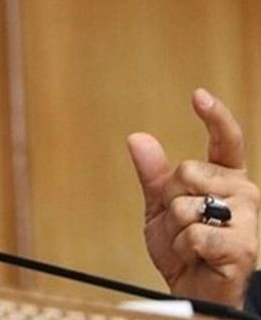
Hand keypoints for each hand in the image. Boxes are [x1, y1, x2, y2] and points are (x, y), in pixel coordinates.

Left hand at [127, 88, 258, 308]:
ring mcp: (247, 218)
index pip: (225, 140)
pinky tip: (197, 257)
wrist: (195, 290)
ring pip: (187, 204)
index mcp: (226, 178)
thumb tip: (138, 138)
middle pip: (186, 171)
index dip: (214, 116)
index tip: (198, 95)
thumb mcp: (160, 207)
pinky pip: (194, 234)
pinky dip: (184, 248)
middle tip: (181, 224)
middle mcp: (243, 192)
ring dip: (176, 229)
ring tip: (190, 244)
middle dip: (171, 199)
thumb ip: (153, 174)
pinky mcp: (243, 246)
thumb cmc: (183, 247)